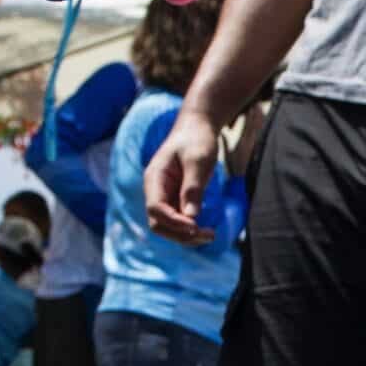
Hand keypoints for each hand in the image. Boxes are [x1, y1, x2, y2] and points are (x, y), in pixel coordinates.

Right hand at [143, 103, 219, 245]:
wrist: (198, 129)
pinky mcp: (177, 199)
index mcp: (155, 179)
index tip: (195, 225)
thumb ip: (193, 188)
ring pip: (168, 226)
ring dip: (186, 236)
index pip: (155, 208)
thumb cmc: (196, 140)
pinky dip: (191, 229)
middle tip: (207, 235)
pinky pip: (180, 221)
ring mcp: (166, 196)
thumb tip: (191, 217)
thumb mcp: (198, 160)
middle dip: (179, 234)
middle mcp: (156, 190)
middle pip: (158, 223)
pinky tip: (208, 231)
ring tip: (210, 236)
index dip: (173, 221)